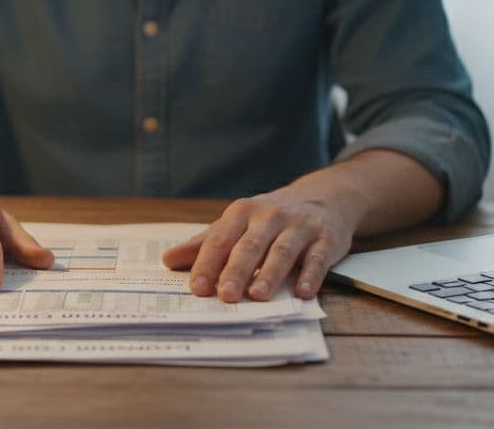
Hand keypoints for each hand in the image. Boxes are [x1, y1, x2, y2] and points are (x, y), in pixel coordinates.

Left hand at [161, 173, 362, 302]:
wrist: (325, 196)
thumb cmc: (271, 217)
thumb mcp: (237, 223)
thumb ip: (205, 243)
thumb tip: (167, 259)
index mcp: (242, 213)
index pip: (220, 239)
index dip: (208, 263)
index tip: (197, 288)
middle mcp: (270, 216)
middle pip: (250, 245)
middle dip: (236, 270)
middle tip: (225, 296)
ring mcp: (300, 226)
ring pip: (282, 251)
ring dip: (270, 273)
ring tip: (259, 296)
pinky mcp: (326, 239)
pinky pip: (318, 258)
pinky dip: (311, 275)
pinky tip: (303, 292)